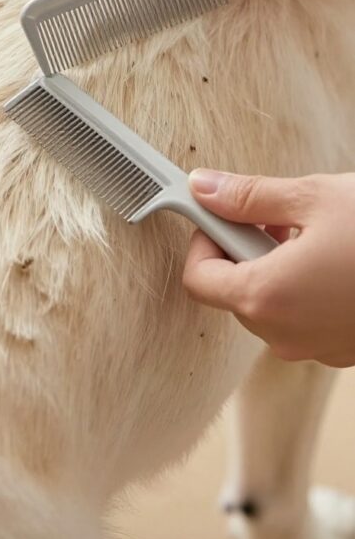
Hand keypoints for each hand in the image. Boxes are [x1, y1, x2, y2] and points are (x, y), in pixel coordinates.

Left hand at [183, 170, 354, 367]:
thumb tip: (203, 187)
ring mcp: (316, 349)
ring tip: (313, 232)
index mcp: (265, 296)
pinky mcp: (343, 351)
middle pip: (232, 294)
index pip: (198, 278)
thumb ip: (249, 197)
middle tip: (276, 215)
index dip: (202, 239)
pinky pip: (303, 321)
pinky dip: (304, 290)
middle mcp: (284, 334)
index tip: (221, 213)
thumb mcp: (312, 198)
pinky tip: (336, 259)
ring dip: (274, 269)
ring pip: (269, 308)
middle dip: (243, 251)